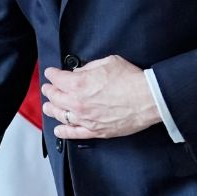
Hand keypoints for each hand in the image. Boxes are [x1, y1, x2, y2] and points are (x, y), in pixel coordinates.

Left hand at [42, 55, 161, 139]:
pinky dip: (63, 132)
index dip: (52, 74)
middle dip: (49, 90)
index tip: (51, 73)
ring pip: (60, 115)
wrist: (147, 99)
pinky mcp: (95, 131)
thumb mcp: (108, 62)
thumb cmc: (130, 79)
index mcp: (78, 84)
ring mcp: (85, 119)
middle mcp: (77, 103)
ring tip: (48, 106)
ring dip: (51, 109)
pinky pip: (74, 133)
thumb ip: (89, 67)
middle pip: (55, 97)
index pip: (56, 78)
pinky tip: (58, 129)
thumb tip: (79, 73)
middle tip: (48, 88)